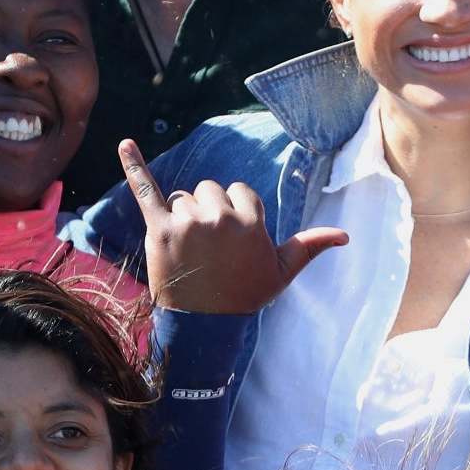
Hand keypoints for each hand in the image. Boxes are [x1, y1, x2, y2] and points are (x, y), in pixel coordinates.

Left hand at [120, 139, 345, 313]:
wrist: (205, 326)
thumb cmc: (245, 296)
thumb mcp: (281, 273)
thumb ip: (310, 246)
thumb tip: (346, 235)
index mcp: (250, 221)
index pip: (240, 193)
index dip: (236, 215)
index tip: (232, 244)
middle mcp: (219, 216)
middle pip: (210, 190)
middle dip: (208, 213)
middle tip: (208, 249)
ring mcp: (188, 222)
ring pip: (182, 198)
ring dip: (183, 216)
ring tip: (187, 250)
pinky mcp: (159, 229)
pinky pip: (146, 190)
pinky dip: (134, 165)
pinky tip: (124, 143)